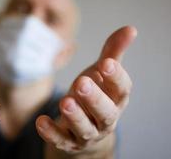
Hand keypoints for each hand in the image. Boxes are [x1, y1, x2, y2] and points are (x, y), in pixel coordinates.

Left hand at [36, 26, 136, 154]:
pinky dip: (51, 132)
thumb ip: (112, 53)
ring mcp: (87, 133)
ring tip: (65, 102)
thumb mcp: (101, 74)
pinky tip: (40, 121)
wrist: (83, 128)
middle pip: (105, 112)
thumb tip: (130, 29)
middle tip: (81, 83)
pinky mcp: (69, 142)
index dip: (116, 77)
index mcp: (115, 99)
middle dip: (94, 98)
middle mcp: (105, 119)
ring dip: (75, 116)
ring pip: (85, 128)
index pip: (121, 90)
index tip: (106, 63)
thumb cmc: (94, 95)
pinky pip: (61, 140)